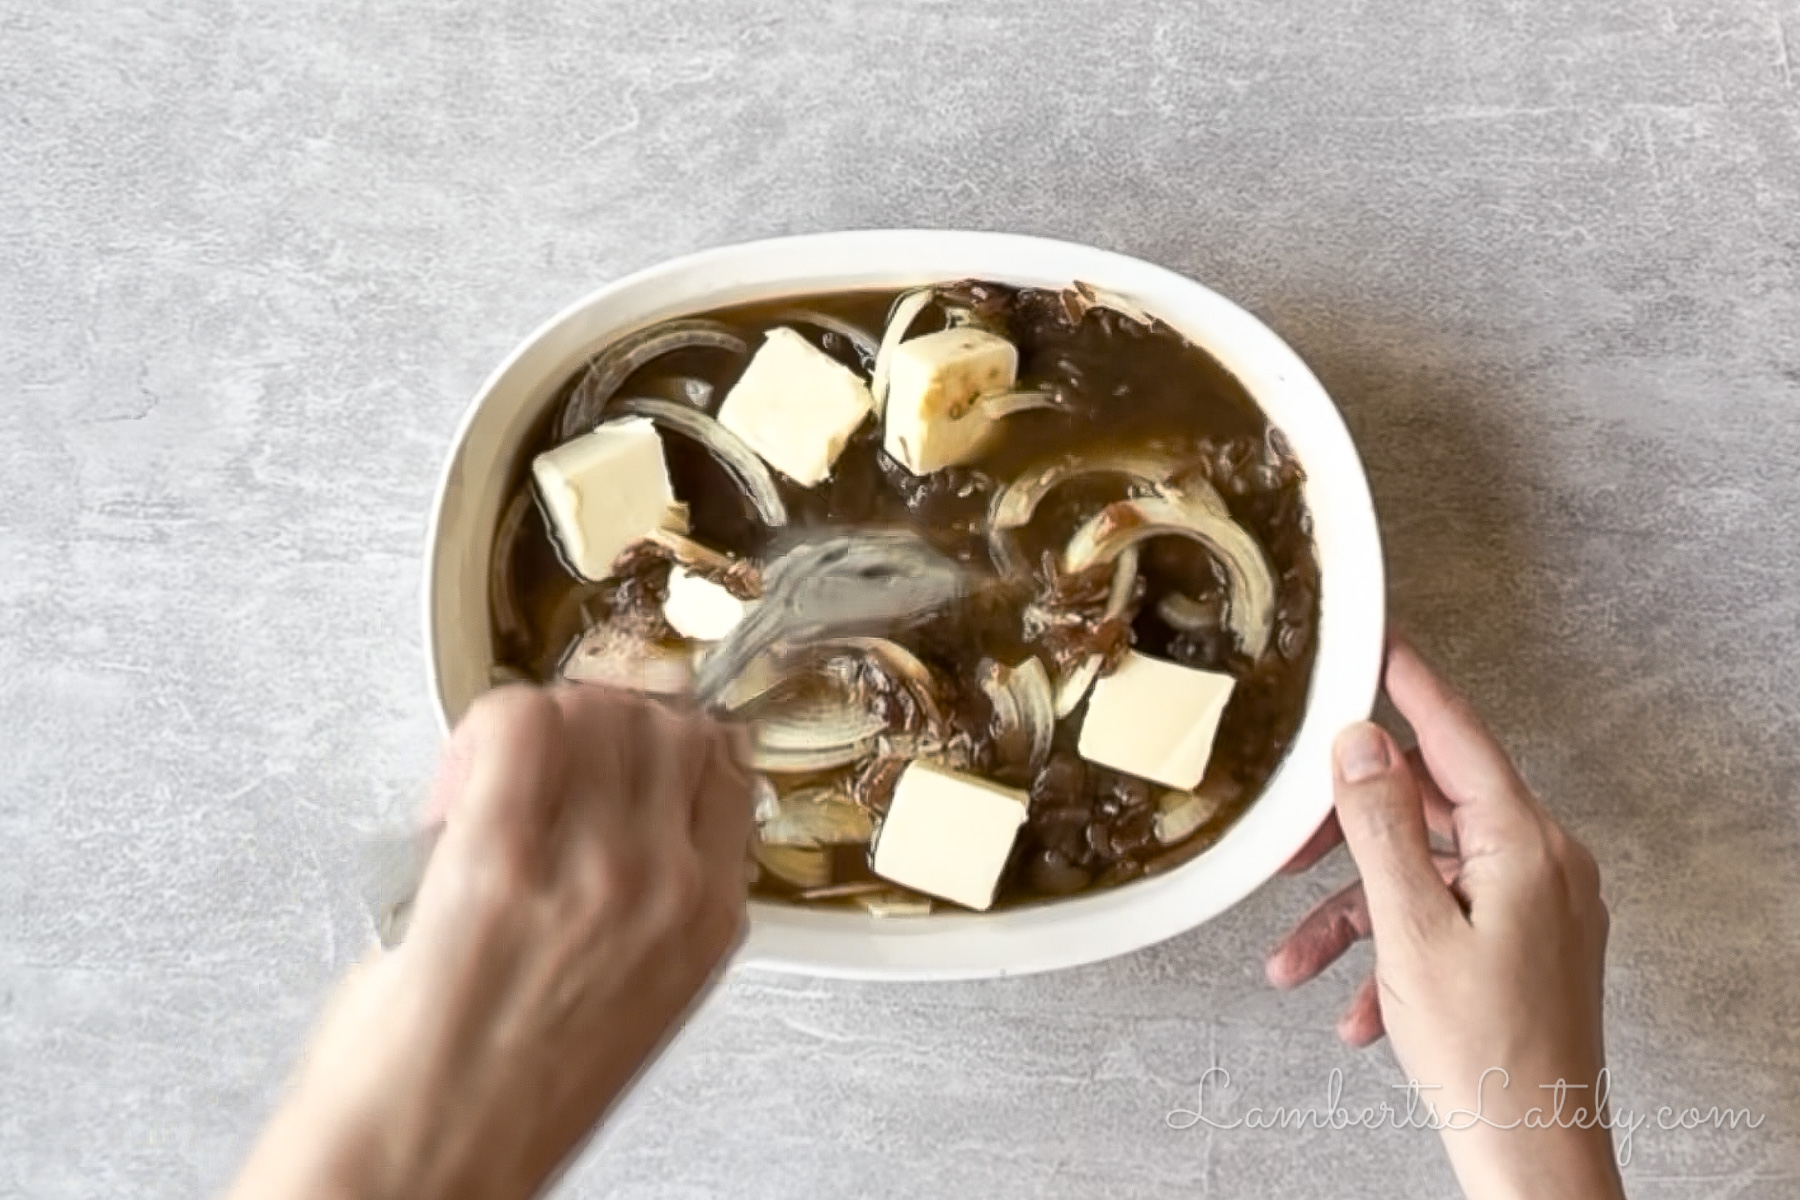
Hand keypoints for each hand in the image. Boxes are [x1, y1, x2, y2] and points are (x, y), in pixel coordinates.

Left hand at [229, 685, 753, 1199]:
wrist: (423, 1168)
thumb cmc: (504, 1103)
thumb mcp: (632, 991)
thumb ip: (646, 890)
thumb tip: (606, 791)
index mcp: (708, 921)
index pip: (721, 760)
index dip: (657, 740)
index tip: (612, 752)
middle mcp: (665, 887)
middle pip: (660, 722)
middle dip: (597, 722)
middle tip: (544, 762)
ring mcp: (589, 869)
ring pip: (592, 710)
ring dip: (541, 723)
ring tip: (495, 779)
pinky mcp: (497, 860)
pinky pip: (514, 724)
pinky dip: (484, 729)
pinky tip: (460, 781)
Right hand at [1266, 635, 1621, 1199]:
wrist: (1531, 1149)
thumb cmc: (1485, 1052)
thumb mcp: (1410, 929)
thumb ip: (1381, 827)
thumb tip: (1359, 746)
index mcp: (1524, 845)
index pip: (1455, 734)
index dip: (1408, 681)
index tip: (1377, 638)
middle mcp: (1539, 863)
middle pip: (1429, 806)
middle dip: (1347, 828)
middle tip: (1290, 835)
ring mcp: (1533, 906)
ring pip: (1422, 872)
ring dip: (1353, 909)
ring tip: (1292, 953)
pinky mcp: (1518, 944)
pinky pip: (1440, 919)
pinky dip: (1387, 948)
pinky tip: (1348, 1003)